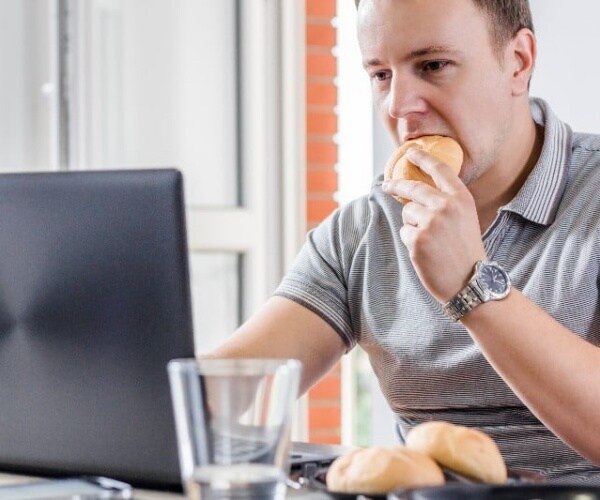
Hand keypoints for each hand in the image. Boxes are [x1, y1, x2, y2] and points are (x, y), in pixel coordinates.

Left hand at [382, 148, 486, 302]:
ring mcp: (431, 223)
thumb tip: (417, 189)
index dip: (423, 158)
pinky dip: (411, 242)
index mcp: (461, 198)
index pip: (440, 169)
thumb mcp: (465, 218)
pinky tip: (426, 252)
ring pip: (407, 213)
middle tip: (387, 185)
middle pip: (412, 188)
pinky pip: (404, 232)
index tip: (410, 151)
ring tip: (430, 241)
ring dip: (412, 225)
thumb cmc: (466, 251)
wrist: (471, 282)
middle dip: (396, 185)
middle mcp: (446, 206)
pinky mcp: (417, 240)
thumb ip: (446, 202)